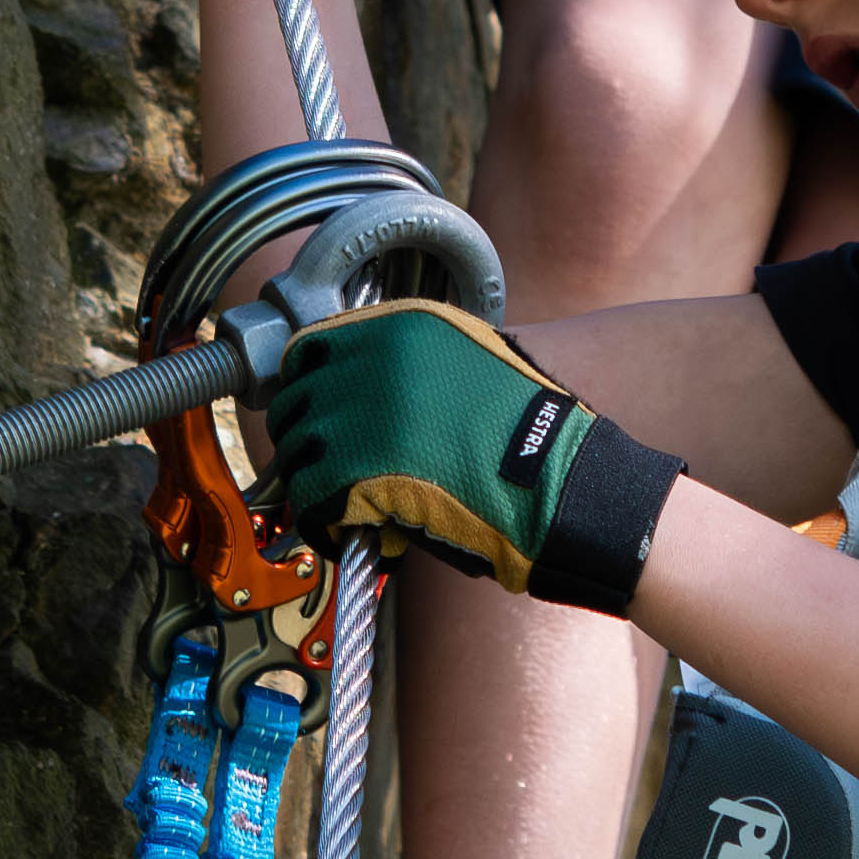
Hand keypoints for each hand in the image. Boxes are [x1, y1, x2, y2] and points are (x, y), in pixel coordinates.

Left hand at [258, 296, 679, 613]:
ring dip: (311, 484)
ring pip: (298, 454)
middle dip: (305, 441)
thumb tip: (353, 387)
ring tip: (339, 507)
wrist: (562, 482)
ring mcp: (366, 413)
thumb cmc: (530, 431)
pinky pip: (312, 499)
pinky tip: (344, 532)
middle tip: (324, 472)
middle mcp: (377, 360)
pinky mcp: (362, 470)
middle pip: (295, 402)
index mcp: (403, 326)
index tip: (313, 415)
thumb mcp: (473, 357)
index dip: (306, 389)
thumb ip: (410, 359)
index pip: (311, 348)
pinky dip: (320, 521)